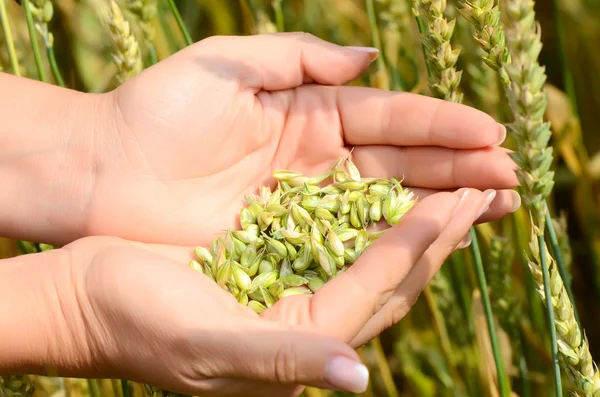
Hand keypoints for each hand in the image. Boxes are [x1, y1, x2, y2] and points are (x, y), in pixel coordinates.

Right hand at [3, 187, 490, 396]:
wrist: (92, 299)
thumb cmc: (138, 323)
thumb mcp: (207, 347)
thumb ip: (280, 361)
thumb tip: (353, 378)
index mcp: (300, 345)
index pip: (377, 289)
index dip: (419, 243)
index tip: (458, 199)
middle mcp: (308, 326)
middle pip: (391, 278)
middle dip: (439, 235)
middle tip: (482, 189)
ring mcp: (295, 297)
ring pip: (374, 258)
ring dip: (417, 224)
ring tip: (453, 188)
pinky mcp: (278, 272)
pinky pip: (341, 244)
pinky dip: (373, 219)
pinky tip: (390, 195)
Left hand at [84, 32, 518, 245]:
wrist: (101, 172)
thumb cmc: (156, 113)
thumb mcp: (224, 66)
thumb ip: (295, 58)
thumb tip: (369, 60)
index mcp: (308, 111)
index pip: (389, 118)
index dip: (441, 125)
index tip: (491, 133)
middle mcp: (315, 157)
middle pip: (400, 162)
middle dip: (456, 167)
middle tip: (512, 176)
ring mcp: (304, 202)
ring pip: (385, 203)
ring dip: (440, 204)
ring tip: (495, 206)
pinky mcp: (284, 240)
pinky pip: (347, 239)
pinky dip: (390, 240)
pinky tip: (432, 241)